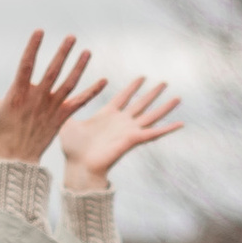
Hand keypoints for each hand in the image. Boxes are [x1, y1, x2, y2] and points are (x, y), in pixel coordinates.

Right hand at [0, 29, 104, 165]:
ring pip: (69, 84)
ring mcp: (51, 108)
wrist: (15, 160)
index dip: (33, 47)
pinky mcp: (61, 118)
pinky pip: (79, 103)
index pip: (27, 65)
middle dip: (62, 53)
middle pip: (53, 71)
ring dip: (79, 67)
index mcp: (17, 94)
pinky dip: (92, 92)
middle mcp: (37, 98)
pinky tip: (104, 80)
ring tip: (88, 51)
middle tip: (71, 36)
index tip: (39, 31)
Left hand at [60, 73, 182, 184]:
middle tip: (165, 82)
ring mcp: (129, 131)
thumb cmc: (71, 148)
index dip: (133, 86)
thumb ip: (70, 106)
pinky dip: (168, 129)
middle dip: (153, 93)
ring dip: (165, 107)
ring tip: (178, 97)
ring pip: (151, 115)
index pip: (123, 96)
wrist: (79, 166)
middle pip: (141, 103)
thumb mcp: (68, 120)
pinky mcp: (133, 140)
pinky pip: (154, 133)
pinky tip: (180, 124)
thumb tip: (60, 94)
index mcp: (107, 115)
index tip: (142, 76)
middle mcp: (121, 122)